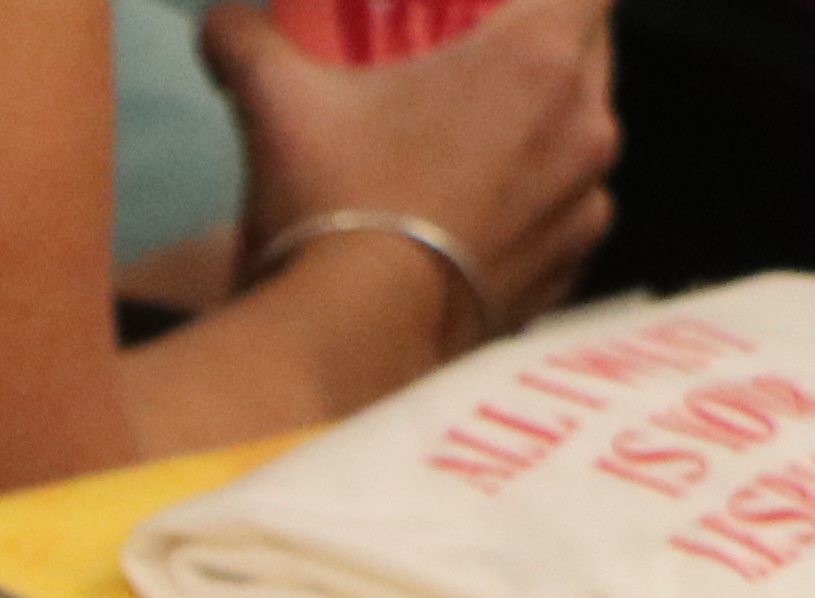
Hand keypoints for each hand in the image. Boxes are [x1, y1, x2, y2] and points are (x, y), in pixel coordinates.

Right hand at [205, 0, 620, 358]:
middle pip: (591, 55)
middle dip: (542, 50)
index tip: (496, 7)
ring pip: (581, 140)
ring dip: (542, 131)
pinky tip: (476, 218)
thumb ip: (247, 41)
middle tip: (477, 63)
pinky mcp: (566, 276)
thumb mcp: (278, 103)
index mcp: (539, 60)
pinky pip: (563, 216)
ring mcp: (583, 210)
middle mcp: (587, 128)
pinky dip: (532, 206)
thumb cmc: (334, 204)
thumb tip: (223, 19)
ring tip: (476, 148)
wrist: (352, 347)